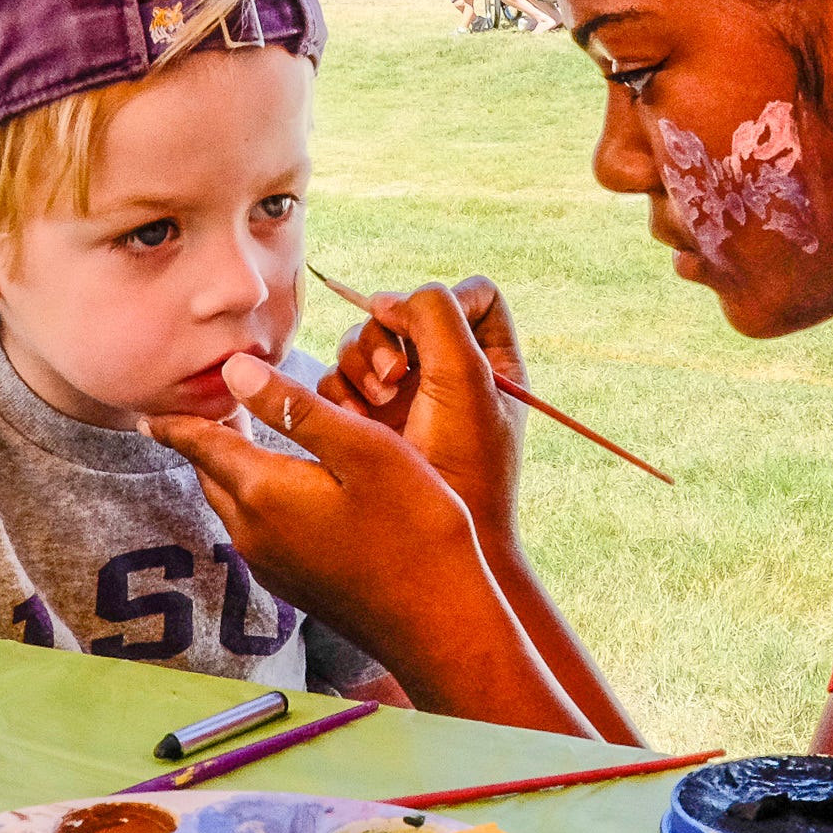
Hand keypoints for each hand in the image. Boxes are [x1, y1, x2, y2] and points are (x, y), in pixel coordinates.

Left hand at [142, 354, 499, 672]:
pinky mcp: (294, 584)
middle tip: (203, 407)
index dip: (176, 420)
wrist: (440, 624)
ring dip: (231, 469)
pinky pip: (256, 529)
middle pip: (212, 474)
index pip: (200, 444)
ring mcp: (272, 565)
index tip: (149, 407)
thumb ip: (295, 407)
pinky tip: (285, 487)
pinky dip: (255, 497)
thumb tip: (232, 370)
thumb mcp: (362, 448)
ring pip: (233, 504)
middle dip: (203, 440)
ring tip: (241, 435)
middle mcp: (253, 532)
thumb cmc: (413, 528)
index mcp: (263, 492)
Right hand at [323, 279, 528, 540]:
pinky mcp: (367, 418)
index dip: (445, 302)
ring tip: (375, 403)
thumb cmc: (464, 463)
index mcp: (493, 361)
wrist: (433, 537)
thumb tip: (387, 301)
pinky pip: (339, 378)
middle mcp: (449, 372)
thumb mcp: (464, 377)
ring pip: (365, 342)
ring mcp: (405, 394)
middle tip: (392, 378)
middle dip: (389, 338)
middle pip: (404, 313)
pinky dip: (342, 392)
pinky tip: (355, 422)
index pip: (474, 295)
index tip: (423, 331)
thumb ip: (434, 317)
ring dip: (362, 364)